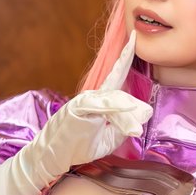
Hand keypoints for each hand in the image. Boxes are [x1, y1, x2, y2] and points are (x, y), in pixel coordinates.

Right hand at [5, 31, 152, 194]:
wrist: (53, 156)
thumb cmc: (79, 145)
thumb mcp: (109, 138)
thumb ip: (124, 125)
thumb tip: (143, 112)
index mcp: (101, 100)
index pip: (117, 76)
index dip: (125, 57)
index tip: (133, 38)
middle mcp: (93, 95)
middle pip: (117, 83)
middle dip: (128, 70)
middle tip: (140, 68)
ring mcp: (85, 100)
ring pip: (113, 101)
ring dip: (127, 115)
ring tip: (136, 130)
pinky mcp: (78, 108)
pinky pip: (100, 106)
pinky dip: (115, 110)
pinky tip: (127, 112)